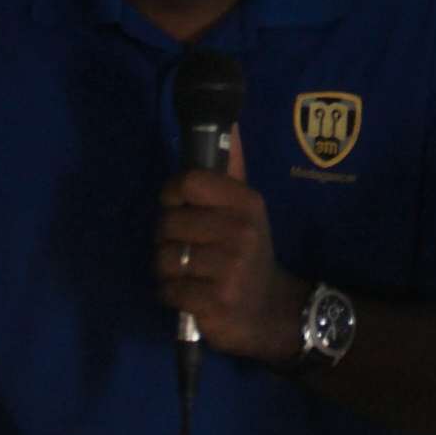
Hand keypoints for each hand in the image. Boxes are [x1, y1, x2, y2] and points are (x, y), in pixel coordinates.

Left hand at [157, 130, 306, 365]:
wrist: (270, 310)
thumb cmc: (249, 252)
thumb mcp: (247, 209)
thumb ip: (232, 169)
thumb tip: (230, 124)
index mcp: (247, 204)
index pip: (190, 182)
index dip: (172, 193)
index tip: (176, 205)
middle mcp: (241, 232)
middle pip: (169, 222)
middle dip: (167, 237)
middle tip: (186, 246)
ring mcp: (229, 269)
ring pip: (165, 258)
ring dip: (167, 268)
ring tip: (187, 272)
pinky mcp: (215, 302)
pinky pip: (168, 290)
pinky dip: (171, 293)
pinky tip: (189, 293)